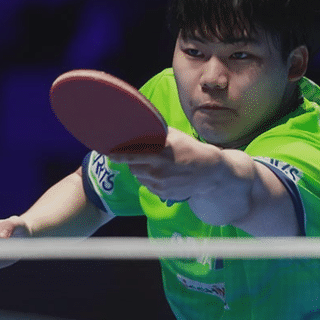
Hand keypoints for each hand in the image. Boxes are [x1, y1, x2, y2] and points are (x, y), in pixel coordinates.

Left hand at [109, 127, 229, 222]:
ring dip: (141, 172)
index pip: (131, 156)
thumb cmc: (192, 150)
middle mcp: (157, 171)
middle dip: (132, 163)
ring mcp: (160, 184)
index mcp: (159, 154)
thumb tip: (141, 126)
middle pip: (132, 168)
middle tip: (138, 157)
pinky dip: (150, 180)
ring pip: (140, 178)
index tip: (110, 154)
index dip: (118, 156)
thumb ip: (157, 134)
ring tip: (153, 165)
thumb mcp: (175, 136)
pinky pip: (148, 186)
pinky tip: (161, 174)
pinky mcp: (163, 194)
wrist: (210, 172)